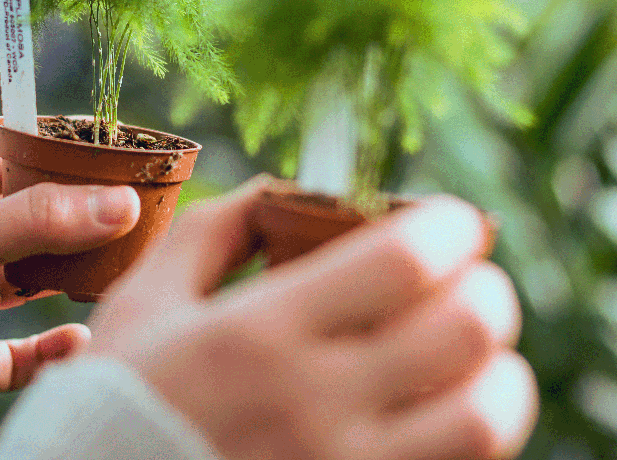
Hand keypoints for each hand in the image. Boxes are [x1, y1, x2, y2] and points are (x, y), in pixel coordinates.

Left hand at [0, 130, 139, 455]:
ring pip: (38, 277)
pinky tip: (78, 341)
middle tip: (136, 202)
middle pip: (37, 213)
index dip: (59, 146)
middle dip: (83, 210)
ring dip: (75, 274)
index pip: (13, 151)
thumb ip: (36, 220)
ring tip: (121, 263)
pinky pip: (23, 351)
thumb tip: (120, 203)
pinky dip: (53, 349)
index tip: (114, 143)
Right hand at [89, 177, 536, 459]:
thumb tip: (285, 189)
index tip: (454, 220)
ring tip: (469, 348)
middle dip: (485, 287)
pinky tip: (441, 404)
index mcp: (260, 333)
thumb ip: (218, 229)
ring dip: (497, 368)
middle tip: (466, 278)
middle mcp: (313, 405)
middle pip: (463, 331)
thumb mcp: (148, 296)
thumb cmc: (119, 395)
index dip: (449, 227)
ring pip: (482, 417)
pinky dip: (471, 428)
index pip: (400, 262)